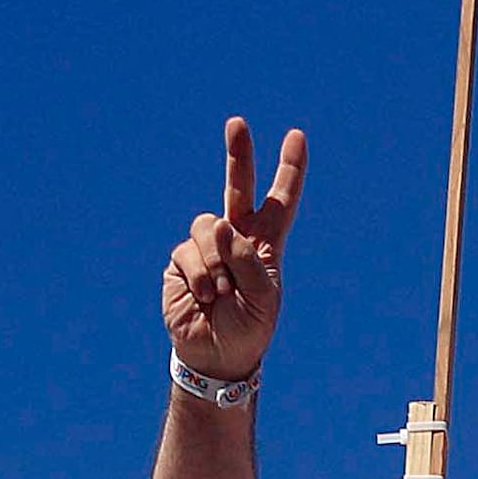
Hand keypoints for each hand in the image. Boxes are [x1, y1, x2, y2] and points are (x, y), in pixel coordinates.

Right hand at [164, 118, 304, 383]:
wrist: (217, 355)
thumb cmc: (248, 327)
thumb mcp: (263, 297)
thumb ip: (247, 259)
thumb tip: (219, 224)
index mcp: (266, 244)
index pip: (280, 201)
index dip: (289, 170)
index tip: (296, 137)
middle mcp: (236, 238)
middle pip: (237, 187)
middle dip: (238, 154)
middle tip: (237, 122)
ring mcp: (206, 246)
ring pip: (207, 226)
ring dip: (216, 261)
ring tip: (222, 292)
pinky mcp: (181, 260)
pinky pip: (188, 253)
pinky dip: (200, 275)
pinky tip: (205, 296)